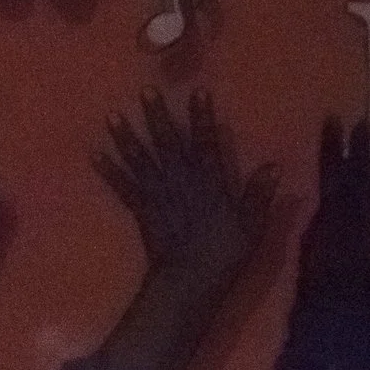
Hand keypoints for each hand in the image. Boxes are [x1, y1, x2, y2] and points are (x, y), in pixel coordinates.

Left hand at [92, 89, 275, 299]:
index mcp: (210, 182)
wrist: (191, 279)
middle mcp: (181, 180)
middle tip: (145, 90)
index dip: (202, 117)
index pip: (206, 142)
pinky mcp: (141, 209)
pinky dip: (108, 171)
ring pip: (140, 159)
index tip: (198, 92)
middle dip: (157, 116)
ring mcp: (158, 193)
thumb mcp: (253, 224)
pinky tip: (95, 154)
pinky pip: (122, 187)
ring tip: (112, 116)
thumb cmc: (227, 253)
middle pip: (167, 143)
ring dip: (125, 137)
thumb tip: (275, 166)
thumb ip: (260, 193)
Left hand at [295, 116, 369, 300]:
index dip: (357, 146)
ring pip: (325, 197)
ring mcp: (315, 232)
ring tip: (338, 167)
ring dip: (330, 179)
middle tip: (331, 121)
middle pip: (331, 174)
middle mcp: (329, 214)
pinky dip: (330, 209)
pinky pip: (322, 219)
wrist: (336, 321)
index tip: (359, 122)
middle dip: (333, 147)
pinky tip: (338, 216)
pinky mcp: (308, 251)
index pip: (355, 169)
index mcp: (352, 211)